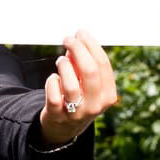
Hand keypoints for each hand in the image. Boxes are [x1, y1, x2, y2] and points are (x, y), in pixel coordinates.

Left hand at [39, 29, 117, 145]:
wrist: (64, 126)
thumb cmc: (78, 96)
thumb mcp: (86, 83)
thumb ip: (83, 64)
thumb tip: (78, 39)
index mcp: (108, 95)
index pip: (103, 65)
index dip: (91, 45)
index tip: (81, 33)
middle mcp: (95, 105)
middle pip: (90, 72)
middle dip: (78, 50)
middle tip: (68, 39)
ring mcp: (77, 113)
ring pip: (71, 85)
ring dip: (64, 67)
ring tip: (60, 61)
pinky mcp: (57, 116)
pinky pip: (54, 96)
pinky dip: (52, 82)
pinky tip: (53, 78)